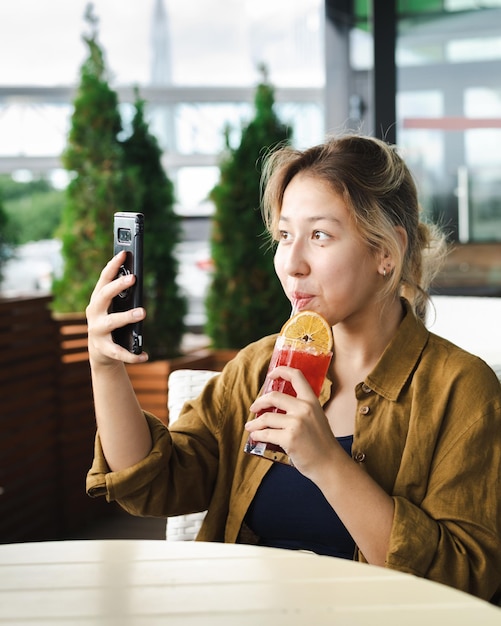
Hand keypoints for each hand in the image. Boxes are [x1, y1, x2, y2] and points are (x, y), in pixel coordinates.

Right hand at [86, 251, 147, 365]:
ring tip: (142, 312)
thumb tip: (135, 274)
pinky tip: (145, 355)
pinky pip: (119, 352)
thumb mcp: (114, 307)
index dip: (113, 266)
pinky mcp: (104, 349)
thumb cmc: (111, 322)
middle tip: (133, 278)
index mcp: (97, 300)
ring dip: (126, 316)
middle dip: (117, 286)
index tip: (124, 254)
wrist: (100, 352)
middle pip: (103, 296)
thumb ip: (122, 295)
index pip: (103, 279)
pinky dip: (132, 354)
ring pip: (111, 322)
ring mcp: (97, 331)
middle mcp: (94, 313)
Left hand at [245, 366, 336, 476]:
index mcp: (312, 401)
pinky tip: (255, 436)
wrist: (329, 464)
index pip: (297, 376)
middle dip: (259, 402)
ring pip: (266, 417)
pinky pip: (266, 433)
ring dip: (254, 422)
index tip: (271, 374)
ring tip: (250, 427)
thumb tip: (277, 406)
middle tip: (254, 408)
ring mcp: (296, 423)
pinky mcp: (289, 438)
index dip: (281, 371)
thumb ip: (302, 409)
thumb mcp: (317, 418)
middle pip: (274, 396)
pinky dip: (257, 435)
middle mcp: (304, 409)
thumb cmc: (322, 443)